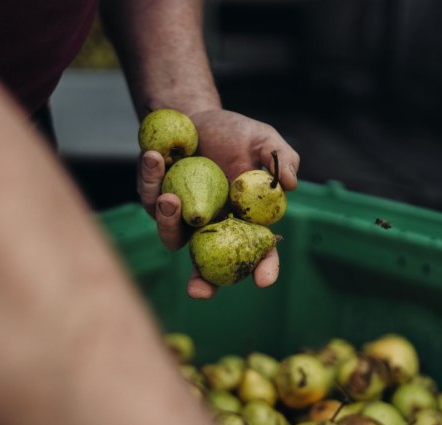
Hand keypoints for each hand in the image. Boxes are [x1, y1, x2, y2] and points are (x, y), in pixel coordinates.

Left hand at [137, 109, 299, 298]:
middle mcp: (213, 226)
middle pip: (209, 266)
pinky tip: (155, 157)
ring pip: (173, 236)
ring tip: (169, 197)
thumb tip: (290, 185)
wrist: (195, 117)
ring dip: (169, 222)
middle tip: (197, 290)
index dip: (263, 268)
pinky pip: (151, 201)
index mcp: (244, 219)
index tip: (263, 280)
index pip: (258, 251)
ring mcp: (183, 217)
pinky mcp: (157, 201)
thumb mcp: (264, 140)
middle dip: (203, 283)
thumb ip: (281, 159)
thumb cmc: (235, 133)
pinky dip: (151, 181)